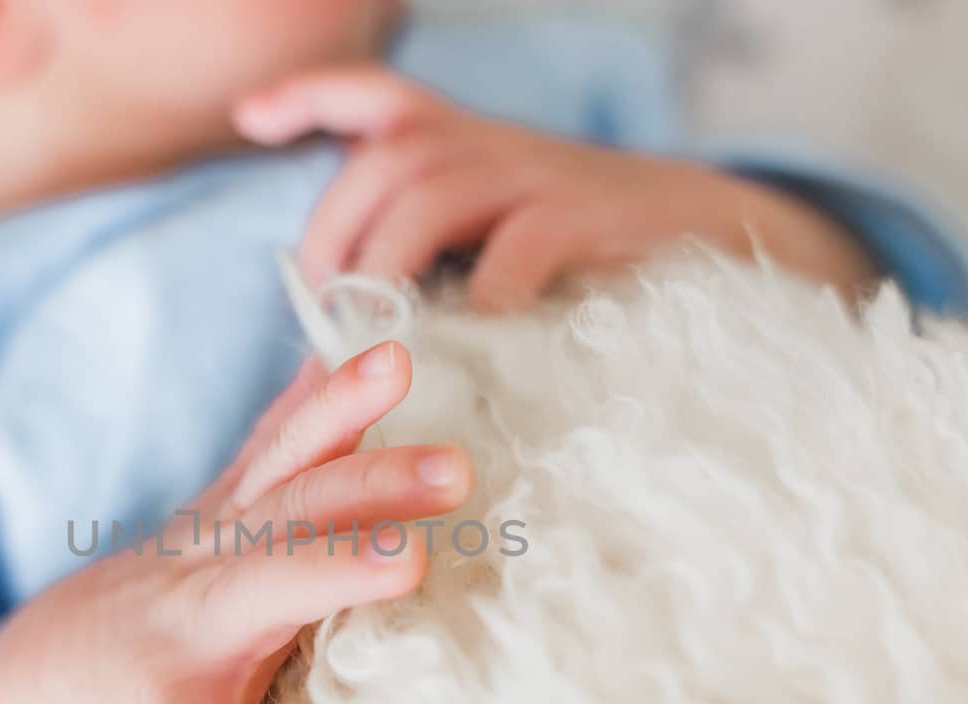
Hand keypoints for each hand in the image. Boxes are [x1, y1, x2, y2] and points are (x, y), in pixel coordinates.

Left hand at [0, 341, 472, 703]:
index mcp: (202, 627)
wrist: (68, 652)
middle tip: (455, 472)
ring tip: (398, 360)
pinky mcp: (231, 491)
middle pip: (292, 517)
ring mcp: (218, 516)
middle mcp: (208, 560)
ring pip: (281, 455)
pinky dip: (312, 392)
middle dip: (370, 491)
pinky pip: (273, 435)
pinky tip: (358, 341)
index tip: (413, 563)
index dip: (338, 577)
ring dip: (341, 409)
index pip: (274, 595)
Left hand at [235, 66, 876, 311]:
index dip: (313, 93)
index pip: (382, 97)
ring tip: (371, 335)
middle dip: (335, 230)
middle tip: (320, 307)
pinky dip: (481, 298)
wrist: (714, 236)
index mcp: (469, 145)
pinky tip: (466, 343)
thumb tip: (337, 346)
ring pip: (431, 192)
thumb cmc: (586, 254)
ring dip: (385, 265)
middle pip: (386, 157)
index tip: (254, 119)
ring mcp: (540, 179)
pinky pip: (518, 248)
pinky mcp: (588, 221)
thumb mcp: (502, 234)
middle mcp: (494, 147)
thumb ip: (431, 264)